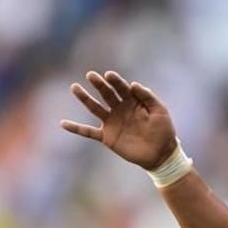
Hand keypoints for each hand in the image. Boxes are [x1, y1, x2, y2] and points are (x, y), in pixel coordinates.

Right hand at [61, 71, 176, 170]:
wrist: (161, 153)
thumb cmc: (164, 130)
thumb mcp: (160, 111)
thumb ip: (148, 97)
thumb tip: (133, 84)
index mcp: (134, 102)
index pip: (122, 88)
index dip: (116, 81)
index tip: (109, 74)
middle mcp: (120, 109)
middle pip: (107, 94)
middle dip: (99, 84)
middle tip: (91, 75)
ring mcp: (112, 123)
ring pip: (95, 108)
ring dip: (85, 98)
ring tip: (75, 87)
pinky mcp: (107, 137)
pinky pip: (88, 132)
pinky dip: (76, 128)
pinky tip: (63, 123)